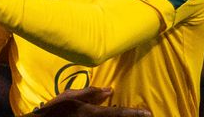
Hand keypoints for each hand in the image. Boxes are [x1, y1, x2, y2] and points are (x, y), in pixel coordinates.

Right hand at [27, 87, 150, 116]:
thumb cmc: (56, 109)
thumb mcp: (71, 96)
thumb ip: (90, 93)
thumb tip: (108, 90)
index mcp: (91, 113)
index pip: (117, 112)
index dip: (133, 113)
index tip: (148, 113)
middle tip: (145, 114)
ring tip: (134, 114)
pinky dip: (110, 116)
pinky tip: (112, 114)